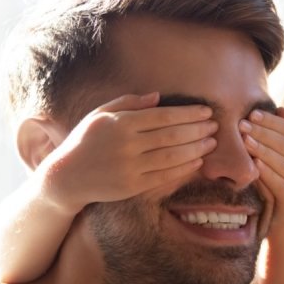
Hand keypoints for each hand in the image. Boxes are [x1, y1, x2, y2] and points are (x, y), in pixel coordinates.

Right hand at [40, 92, 216, 211]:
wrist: (67, 176)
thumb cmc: (85, 141)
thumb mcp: (101, 114)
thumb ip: (129, 103)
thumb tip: (158, 97)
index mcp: (121, 123)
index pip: (164, 116)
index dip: (188, 114)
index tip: (205, 111)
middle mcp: (127, 145)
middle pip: (172, 135)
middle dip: (198, 130)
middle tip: (215, 125)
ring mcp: (130, 167)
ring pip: (172, 156)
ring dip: (196, 148)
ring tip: (212, 142)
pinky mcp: (132, 186)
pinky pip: (165, 176)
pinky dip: (184, 168)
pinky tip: (197, 161)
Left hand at [240, 107, 283, 233]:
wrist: (281, 215)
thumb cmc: (275, 179)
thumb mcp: (276, 155)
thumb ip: (279, 134)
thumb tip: (280, 108)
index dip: (270, 121)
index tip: (251, 113)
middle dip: (263, 132)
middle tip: (243, 125)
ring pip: (283, 162)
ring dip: (263, 150)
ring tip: (246, 141)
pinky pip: (280, 183)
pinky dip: (268, 173)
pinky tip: (255, 165)